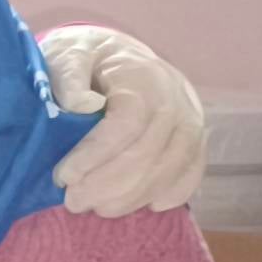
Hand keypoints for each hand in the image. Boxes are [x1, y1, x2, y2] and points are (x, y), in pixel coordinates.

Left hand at [42, 26, 207, 216]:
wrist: (120, 53)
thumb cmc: (88, 58)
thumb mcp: (68, 55)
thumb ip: (68, 76)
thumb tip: (82, 104)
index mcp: (143, 77)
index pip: (127, 124)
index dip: (95, 155)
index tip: (63, 176)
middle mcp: (176, 99)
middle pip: (150, 152)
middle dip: (108, 185)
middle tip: (73, 201)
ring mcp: (192, 120)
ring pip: (171, 168)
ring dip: (133, 196)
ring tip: (97, 207)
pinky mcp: (197, 139)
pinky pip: (193, 172)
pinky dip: (172, 194)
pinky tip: (146, 206)